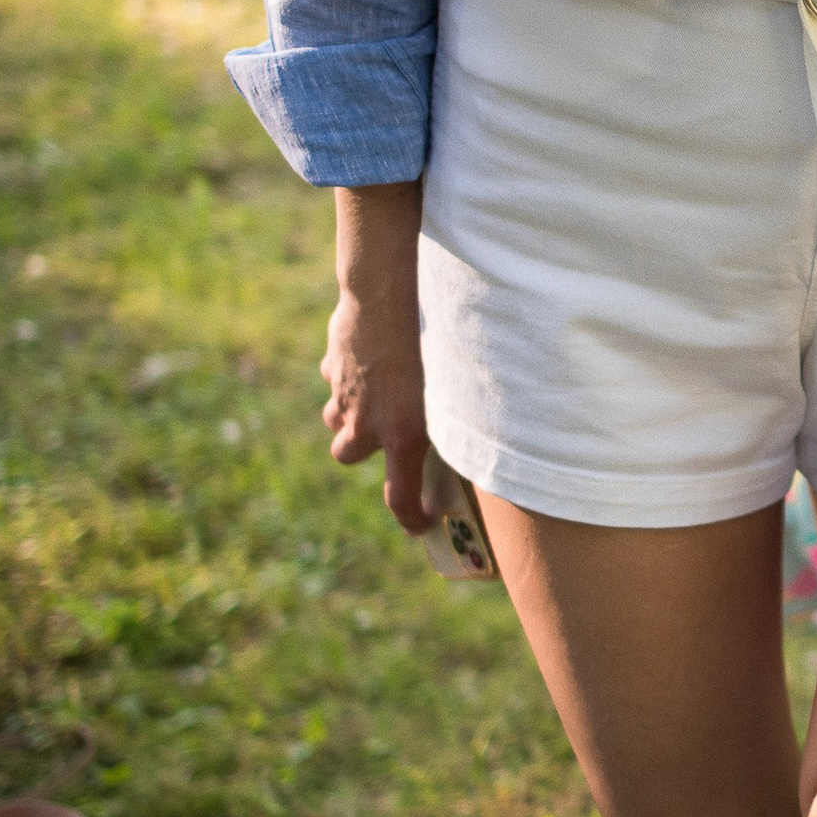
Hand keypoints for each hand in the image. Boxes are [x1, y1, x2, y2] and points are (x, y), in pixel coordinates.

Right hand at [323, 182, 430, 533]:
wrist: (388, 292)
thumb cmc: (436, 336)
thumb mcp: (458, 382)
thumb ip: (457, 412)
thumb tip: (483, 426)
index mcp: (403, 436)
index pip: (399, 498)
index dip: (410, 517)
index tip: (421, 523)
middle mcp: (366, 423)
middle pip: (346, 455)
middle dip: (360, 446)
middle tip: (383, 430)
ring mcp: (343, 393)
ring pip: (335, 416)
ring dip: (351, 410)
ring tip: (378, 388)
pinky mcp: (333, 364)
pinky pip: (335, 377)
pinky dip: (348, 372)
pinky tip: (372, 352)